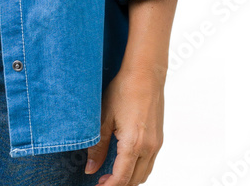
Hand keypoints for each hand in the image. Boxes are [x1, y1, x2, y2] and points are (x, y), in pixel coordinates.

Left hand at [84, 63, 165, 184]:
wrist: (145, 74)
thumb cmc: (123, 91)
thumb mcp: (104, 117)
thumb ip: (98, 146)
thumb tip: (90, 169)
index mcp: (134, 145)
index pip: (121, 178)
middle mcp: (148, 148)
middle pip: (134, 180)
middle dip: (118, 184)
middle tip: (101, 180)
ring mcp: (156, 144)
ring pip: (144, 173)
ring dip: (129, 179)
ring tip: (111, 174)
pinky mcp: (159, 138)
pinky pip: (150, 163)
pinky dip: (138, 168)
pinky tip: (125, 161)